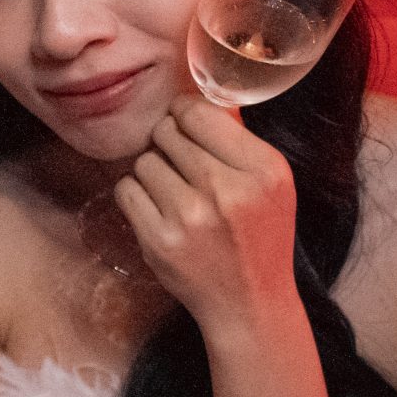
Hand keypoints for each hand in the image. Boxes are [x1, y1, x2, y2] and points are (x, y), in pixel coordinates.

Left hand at [112, 96, 302, 334]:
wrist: (249, 302)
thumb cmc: (260, 236)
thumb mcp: (270, 184)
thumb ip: (237, 139)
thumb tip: (199, 95)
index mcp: (263, 169)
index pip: (200, 113)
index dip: (182, 113)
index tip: (181, 122)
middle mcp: (227, 190)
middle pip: (167, 133)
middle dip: (166, 142)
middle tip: (178, 163)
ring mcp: (190, 218)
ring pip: (144, 161)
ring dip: (152, 171)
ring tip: (173, 192)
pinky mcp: (159, 241)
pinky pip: (126, 190)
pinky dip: (135, 194)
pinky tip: (156, 208)